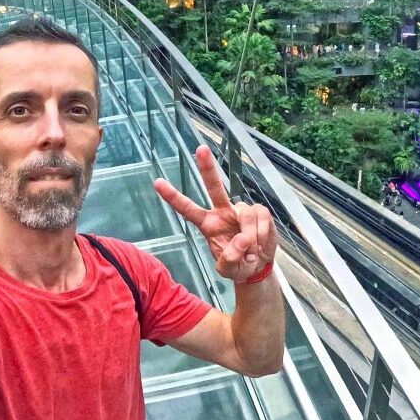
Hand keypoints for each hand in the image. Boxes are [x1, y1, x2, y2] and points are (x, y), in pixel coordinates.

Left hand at [153, 145, 277, 282]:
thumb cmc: (238, 265)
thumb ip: (229, 260)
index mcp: (208, 225)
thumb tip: (241, 240)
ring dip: (250, 237)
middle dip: (208, 167)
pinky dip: (262, 234)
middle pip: (214, 186)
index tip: (157, 182)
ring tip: (251, 252)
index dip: (173, 197)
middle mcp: (222, 212)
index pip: (188, 209)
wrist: (258, 267)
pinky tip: (261, 243)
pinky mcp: (259, 211)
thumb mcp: (228, 271)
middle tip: (200, 148)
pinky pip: (261, 218)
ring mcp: (241, 210)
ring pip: (245, 214)